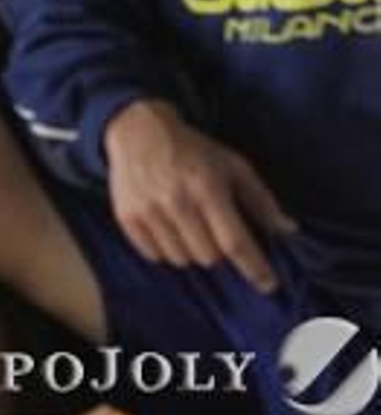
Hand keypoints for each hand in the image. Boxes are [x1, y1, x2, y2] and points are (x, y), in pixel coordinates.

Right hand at [105, 99, 296, 292]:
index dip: (255, 268)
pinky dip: (166, 250)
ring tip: (190, 229)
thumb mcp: (232, 165)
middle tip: (215, 233)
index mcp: (207, 188)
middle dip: (219, 252)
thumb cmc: (191, 149)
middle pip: (209, 256)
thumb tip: (288, 231)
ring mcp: (148, 211)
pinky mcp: (127, 217)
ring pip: (181, 259)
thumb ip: (260, 199)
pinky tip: (168, 229)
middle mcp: (177, 202)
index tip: (268, 284)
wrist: (137, 130)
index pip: (234, 242)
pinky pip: (154, 255)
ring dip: (192, 251)